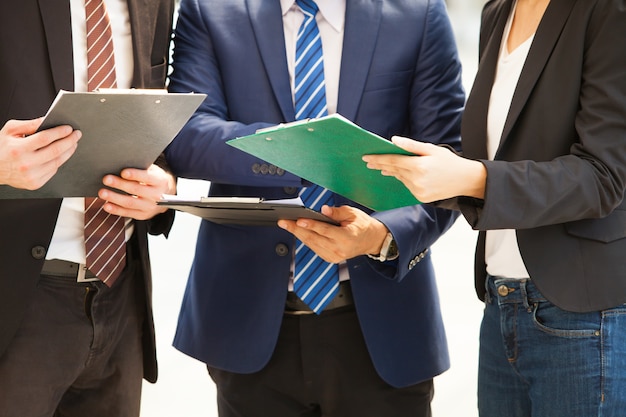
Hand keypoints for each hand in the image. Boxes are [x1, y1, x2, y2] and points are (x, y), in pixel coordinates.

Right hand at [0, 118, 80, 189]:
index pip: (45, 138)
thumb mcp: (10, 131)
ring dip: (68, 151)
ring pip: (57, 162)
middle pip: (55, 151)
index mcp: (18, 149)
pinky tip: (61, 154)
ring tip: (72, 143)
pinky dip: (59, 161)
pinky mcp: (35, 184)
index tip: (69, 128)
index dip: (60, 132)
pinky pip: (53, 170)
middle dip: (70, 141)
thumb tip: (47, 119)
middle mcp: (25, 164)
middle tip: (76, 134)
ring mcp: (31, 176)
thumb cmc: (1, 148)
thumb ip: (29, 124)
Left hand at [97, 164, 175, 219]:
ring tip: (102, 192)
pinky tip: (107, 205)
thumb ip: (141, 167)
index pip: (147, 177)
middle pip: (137, 189)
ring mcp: (150, 207)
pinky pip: (128, 213)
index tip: (123, 172)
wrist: (165, 196)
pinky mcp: (142, 215)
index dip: (135, 174)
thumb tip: (122, 161)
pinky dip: (116, 210)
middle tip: (106, 179)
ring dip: (115, 197)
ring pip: (130, 203)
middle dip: (120, 184)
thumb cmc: (153, 180)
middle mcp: (157, 196)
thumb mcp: (153, 171)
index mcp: (160, 181)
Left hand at [277, 205, 387, 263]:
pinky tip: (298, 231)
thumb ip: (337, 212)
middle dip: (296, 229)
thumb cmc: (362, 226)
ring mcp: (334, 256)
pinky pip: (314, 248)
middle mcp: (340, 250)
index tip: (298, 220)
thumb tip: (323, 210)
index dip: (310, 225)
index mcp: (347, 238)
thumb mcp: (353, 213)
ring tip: (286, 225)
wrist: (371, 240)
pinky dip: (305, 239)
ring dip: (298, 234)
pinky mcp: (330, 258)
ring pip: (311, 244)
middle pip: (314, 239)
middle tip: (283, 222)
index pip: (325, 231)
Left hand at [363, 136, 486, 201]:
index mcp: (419, 166)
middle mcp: (417, 180)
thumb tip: (393, 140)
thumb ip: (411, 146)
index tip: (366, 157)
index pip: (393, 161)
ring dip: (392, 172)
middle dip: (381, 165)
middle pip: (394, 170)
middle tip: (369, 162)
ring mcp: (418, 191)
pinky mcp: (420, 198)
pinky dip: (404, 179)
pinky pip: (408, 186)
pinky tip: (402, 174)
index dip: (378, 158)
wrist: (465, 180)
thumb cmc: (449, 161)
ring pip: (400, 179)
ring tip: (382, 167)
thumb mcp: (431, 149)